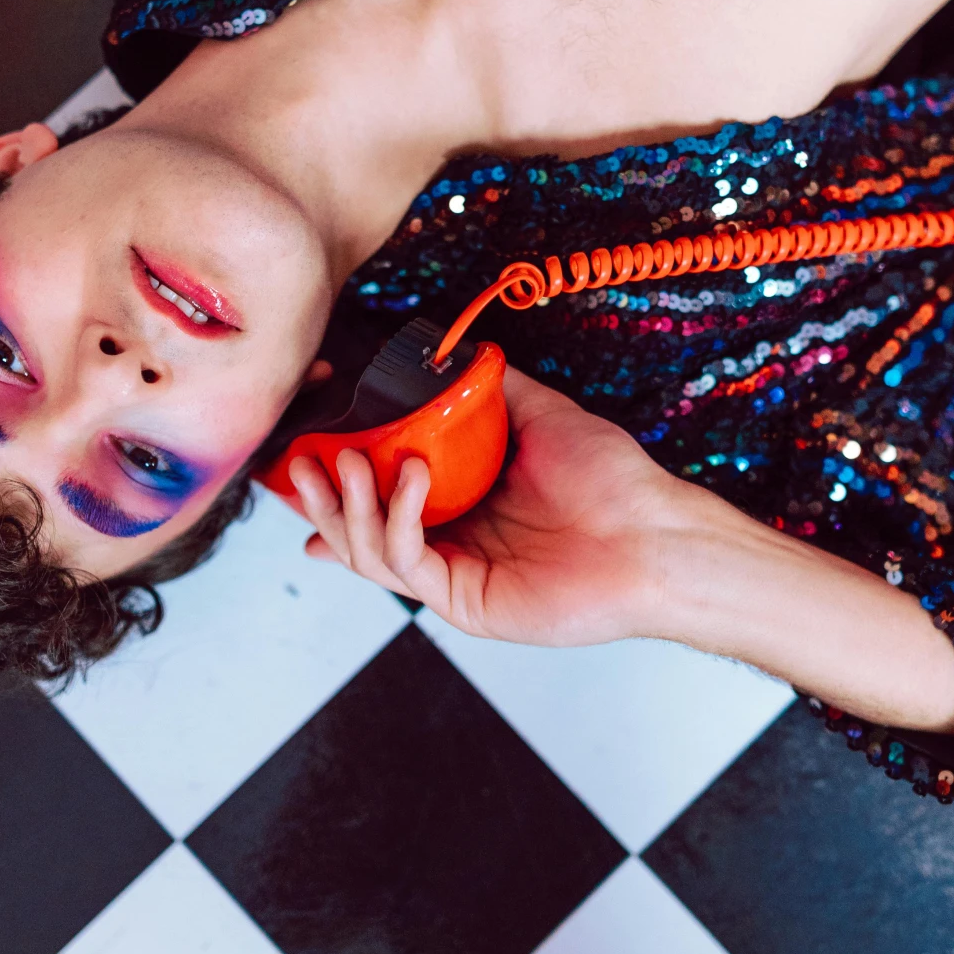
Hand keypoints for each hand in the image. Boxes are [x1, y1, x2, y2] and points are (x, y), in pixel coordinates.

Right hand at [286, 368, 698, 647]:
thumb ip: (493, 387)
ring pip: (368, 551)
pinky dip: (395, 520)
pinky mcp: (466, 602)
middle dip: (320, 498)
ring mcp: (455, 576)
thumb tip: (453, 351)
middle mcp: (451, 543)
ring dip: (349, 506)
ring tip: (350, 461)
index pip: (378, 495)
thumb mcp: (541, 414)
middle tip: (299, 463)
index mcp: (460, 505)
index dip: (334, 478)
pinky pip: (406, 563)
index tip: (303, 450)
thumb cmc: (613, 481)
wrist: (654, 533)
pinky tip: (408, 478)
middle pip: (358, 529)